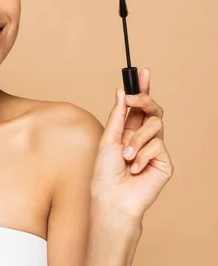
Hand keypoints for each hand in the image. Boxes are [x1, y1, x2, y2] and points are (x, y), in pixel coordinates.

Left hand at [91, 68, 173, 218]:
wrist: (113, 197)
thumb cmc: (105, 172)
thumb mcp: (108, 138)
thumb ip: (117, 116)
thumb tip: (120, 92)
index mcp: (127, 130)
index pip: (138, 106)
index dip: (142, 89)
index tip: (143, 72)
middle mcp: (142, 137)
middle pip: (153, 109)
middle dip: (144, 100)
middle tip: (133, 99)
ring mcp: (155, 148)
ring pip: (155, 126)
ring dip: (136, 140)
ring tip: (126, 157)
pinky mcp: (164, 161)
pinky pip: (157, 145)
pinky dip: (142, 156)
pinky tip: (135, 168)